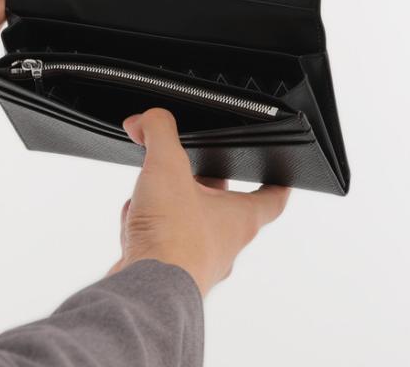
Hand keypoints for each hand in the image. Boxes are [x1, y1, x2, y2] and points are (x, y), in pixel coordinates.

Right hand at [109, 109, 289, 295]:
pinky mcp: (167, 271)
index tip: (278, 171)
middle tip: (183, 166)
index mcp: (240, 218)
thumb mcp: (168, 166)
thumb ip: (160, 132)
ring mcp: (196, 260)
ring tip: (146, 197)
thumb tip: (148, 119)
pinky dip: (143, 228)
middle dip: (197, 182)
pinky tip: (131, 223)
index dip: (278, 180)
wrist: (144, 291)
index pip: (274, 196)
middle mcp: (223, 243)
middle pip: (220, 203)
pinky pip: (157, 241)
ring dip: (163, 205)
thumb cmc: (172, 239)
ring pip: (183, 221)